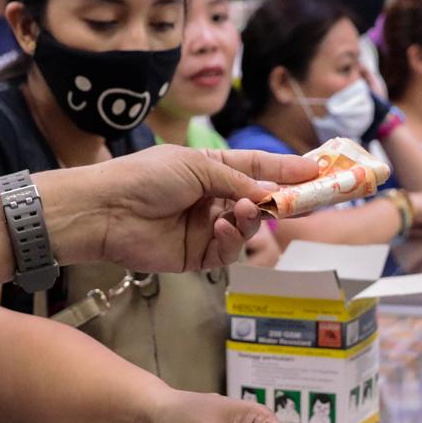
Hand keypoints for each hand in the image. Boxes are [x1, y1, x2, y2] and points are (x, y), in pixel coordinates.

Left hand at [55, 146, 316, 273]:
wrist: (105, 211)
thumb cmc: (144, 178)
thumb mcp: (195, 167)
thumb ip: (236, 179)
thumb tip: (271, 189)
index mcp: (210, 169)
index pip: (256, 168)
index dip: (285, 169)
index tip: (316, 170)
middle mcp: (212, 198)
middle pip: (258, 200)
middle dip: (278, 199)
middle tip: (303, 199)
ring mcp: (206, 228)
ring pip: (247, 227)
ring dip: (251, 217)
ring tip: (244, 208)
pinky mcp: (197, 256)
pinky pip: (228, 251)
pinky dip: (232, 239)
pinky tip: (223, 227)